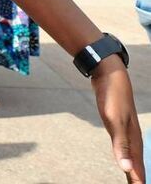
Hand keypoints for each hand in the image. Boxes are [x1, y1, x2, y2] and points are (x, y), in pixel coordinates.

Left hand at [92, 60, 143, 181]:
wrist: (109, 75)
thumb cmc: (112, 97)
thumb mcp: (114, 120)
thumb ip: (120, 145)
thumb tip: (126, 168)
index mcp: (134, 140)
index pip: (138, 168)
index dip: (139, 181)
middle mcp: (133, 137)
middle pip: (137, 164)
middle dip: (138, 179)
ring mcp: (126, 131)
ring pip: (132, 156)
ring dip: (133, 170)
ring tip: (133, 181)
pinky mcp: (118, 125)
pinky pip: (124, 147)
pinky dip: (126, 157)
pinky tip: (125, 159)